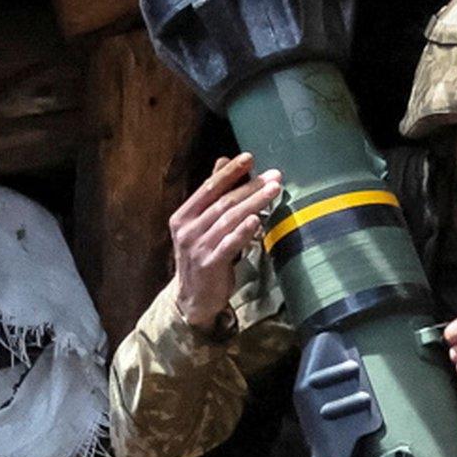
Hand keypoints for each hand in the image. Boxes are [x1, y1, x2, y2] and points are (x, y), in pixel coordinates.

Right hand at [170, 153, 281, 326]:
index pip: (209, 188)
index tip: (250, 157)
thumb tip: (223, 161)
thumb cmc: (203, 256)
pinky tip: (257, 220)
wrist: (193, 298)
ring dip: (254, 203)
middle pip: (223, 202)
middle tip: (274, 176)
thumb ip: (213, 195)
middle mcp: (187, 230)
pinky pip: (229, 244)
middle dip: (250, 187)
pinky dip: (243, 231)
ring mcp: (197, 247)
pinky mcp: (209, 264)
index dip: (230, 172)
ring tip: (274, 191)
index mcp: (183, 216)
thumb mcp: (202, 225)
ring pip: (229, 220)